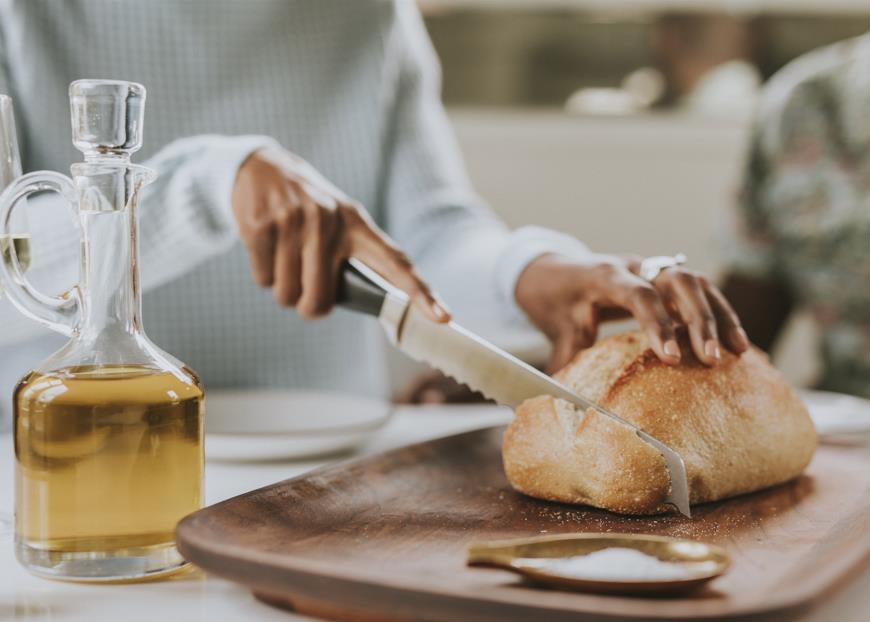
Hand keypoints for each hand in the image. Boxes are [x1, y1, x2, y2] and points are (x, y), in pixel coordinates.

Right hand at [232, 147, 449, 320]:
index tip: (442, 317)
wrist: (261, 168)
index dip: (420, 292)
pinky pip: (263, 279)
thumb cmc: (308, 210)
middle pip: (320, 300)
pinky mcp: (263, 225)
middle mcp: (330, 221)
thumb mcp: (340, 222)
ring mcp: (295, 221)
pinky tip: (267, 248)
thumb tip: (367, 302)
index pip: (395, 261)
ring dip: (283, 289)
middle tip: (304, 288)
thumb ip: (354, 257)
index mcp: (358, 225)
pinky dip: (264, 275)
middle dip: (309, 306)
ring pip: (287, 295)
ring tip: (285, 258)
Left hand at [515, 253, 749, 370]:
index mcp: (605, 276)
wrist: (554, 271)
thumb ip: (568, 361)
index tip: (671, 358)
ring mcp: (654, 268)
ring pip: (696, 282)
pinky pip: (702, 291)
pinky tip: (736, 343)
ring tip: (738, 351)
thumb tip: (571, 401)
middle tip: (711, 359)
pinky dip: (720, 314)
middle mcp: (635, 267)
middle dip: (699, 319)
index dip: (657, 323)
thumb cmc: (556, 302)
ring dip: (719, 315)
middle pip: (678, 281)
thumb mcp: (556, 328)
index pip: (638, 294)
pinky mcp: (667, 278)